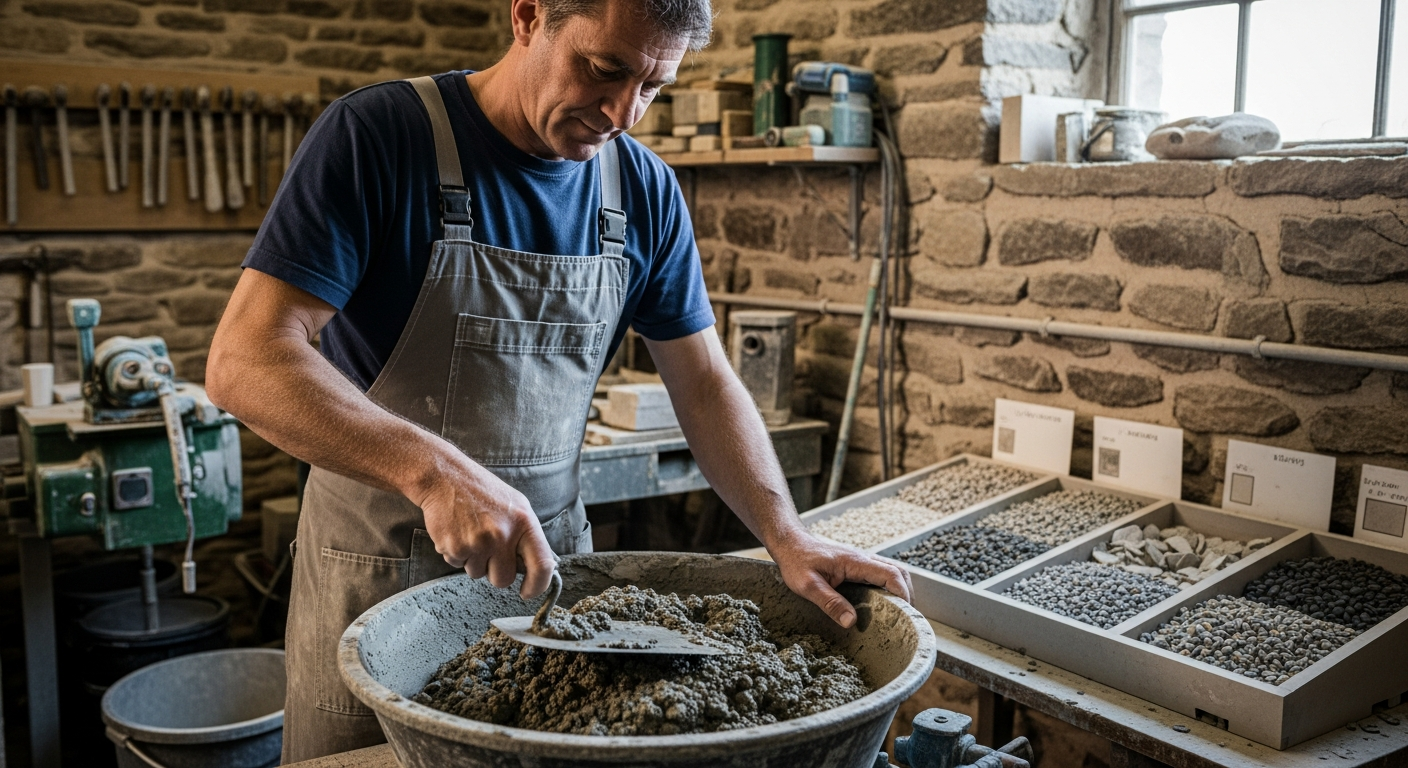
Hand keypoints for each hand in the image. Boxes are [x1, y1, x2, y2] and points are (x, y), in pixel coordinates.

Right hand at [412, 456, 555, 599]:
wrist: (445, 477)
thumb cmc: (482, 491)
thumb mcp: (516, 506)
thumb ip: (526, 536)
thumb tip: (537, 567)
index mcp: (524, 523)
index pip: (541, 565)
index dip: (538, 586)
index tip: (528, 592)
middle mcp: (502, 535)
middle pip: (504, 580)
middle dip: (495, 572)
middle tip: (488, 548)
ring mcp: (477, 543)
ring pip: (478, 574)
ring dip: (474, 560)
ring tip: (470, 532)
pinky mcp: (454, 548)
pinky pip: (457, 565)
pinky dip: (456, 554)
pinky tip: (457, 532)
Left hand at [768, 528, 912, 628]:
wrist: (789, 544)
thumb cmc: (796, 562)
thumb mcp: (808, 585)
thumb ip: (830, 603)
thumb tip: (851, 622)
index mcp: (855, 562)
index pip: (891, 574)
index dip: (903, 594)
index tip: (906, 614)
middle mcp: (863, 559)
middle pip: (899, 572)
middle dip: (908, 594)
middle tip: (907, 618)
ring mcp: (861, 562)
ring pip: (892, 572)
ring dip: (900, 590)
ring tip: (899, 614)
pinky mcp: (857, 567)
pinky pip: (881, 575)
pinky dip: (889, 588)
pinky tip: (882, 605)